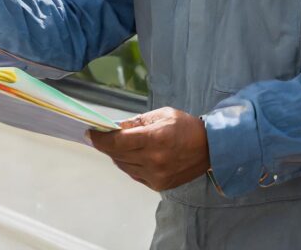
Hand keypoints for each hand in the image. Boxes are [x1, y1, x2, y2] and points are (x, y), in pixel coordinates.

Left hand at [89, 107, 209, 190]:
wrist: (210, 148)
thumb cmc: (185, 126)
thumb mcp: (161, 115)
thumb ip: (137, 122)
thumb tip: (115, 126)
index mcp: (155, 139)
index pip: (118, 142)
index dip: (100, 139)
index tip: (90, 133)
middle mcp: (154, 160)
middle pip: (118, 155)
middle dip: (106, 145)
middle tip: (100, 135)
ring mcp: (156, 175)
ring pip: (124, 166)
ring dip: (116, 155)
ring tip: (117, 144)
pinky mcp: (158, 185)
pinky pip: (134, 174)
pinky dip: (128, 164)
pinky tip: (131, 154)